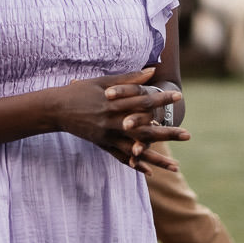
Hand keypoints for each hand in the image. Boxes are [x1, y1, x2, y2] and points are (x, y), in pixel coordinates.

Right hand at [57, 69, 188, 169]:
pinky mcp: (102, 144)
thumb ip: (129, 79)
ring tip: (175, 166)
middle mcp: (112, 122)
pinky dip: (135, 165)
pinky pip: (121, 158)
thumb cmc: (80, 91)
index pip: (142, 101)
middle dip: (167, 133)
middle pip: (144, 129)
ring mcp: (107, 136)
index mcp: (114, 103)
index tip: (178, 97)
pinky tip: (149, 172)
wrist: (56, 109)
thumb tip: (152, 70)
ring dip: (156, 158)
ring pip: (135, 150)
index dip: (160, 100)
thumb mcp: (103, 81)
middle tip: (187, 135)